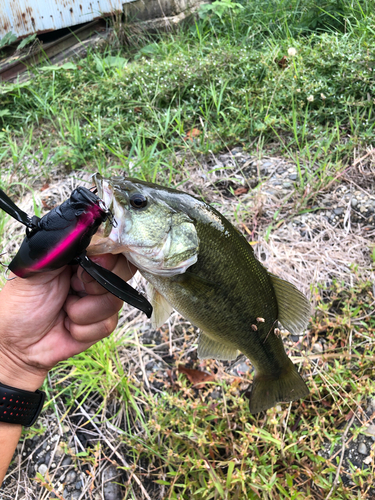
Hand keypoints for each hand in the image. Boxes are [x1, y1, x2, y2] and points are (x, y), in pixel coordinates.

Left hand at [0, 254, 135, 391]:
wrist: (18, 344)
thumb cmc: (22, 302)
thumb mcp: (38, 267)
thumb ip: (62, 247)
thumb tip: (85, 225)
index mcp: (82, 256)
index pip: (112, 246)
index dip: (108, 256)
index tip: (93, 262)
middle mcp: (96, 275)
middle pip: (122, 271)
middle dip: (94, 285)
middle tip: (71, 286)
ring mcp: (102, 300)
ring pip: (114, 301)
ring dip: (82, 310)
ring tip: (64, 309)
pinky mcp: (103, 324)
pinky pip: (107, 324)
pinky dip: (82, 328)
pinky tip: (68, 326)